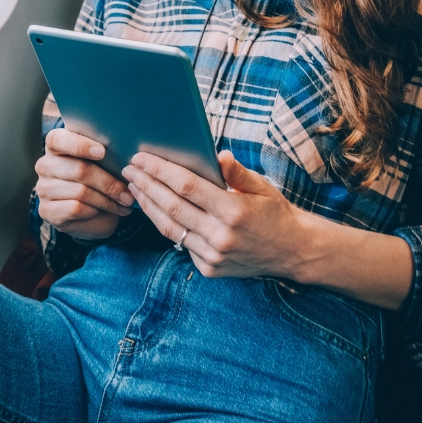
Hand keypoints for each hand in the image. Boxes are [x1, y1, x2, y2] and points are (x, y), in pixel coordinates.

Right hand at [34, 128, 134, 238]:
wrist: (88, 214)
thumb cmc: (96, 180)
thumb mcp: (101, 164)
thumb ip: (106, 154)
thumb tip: (128, 157)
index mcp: (55, 146)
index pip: (58, 140)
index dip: (80, 145)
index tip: (102, 152)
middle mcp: (45, 165)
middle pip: (79, 170)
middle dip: (109, 183)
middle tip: (128, 192)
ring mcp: (43, 189)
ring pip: (81, 192)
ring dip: (107, 200)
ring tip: (124, 203)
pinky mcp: (47, 210)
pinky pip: (76, 208)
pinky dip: (95, 210)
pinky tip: (106, 211)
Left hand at [122, 150, 309, 278]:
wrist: (293, 251)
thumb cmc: (275, 212)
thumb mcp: (261, 186)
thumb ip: (236, 172)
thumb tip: (218, 154)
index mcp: (233, 211)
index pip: (186, 186)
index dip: (160, 170)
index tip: (141, 158)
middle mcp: (221, 235)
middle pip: (171, 206)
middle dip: (145, 185)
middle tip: (128, 170)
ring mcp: (213, 255)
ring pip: (170, 228)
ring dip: (148, 206)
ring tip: (134, 188)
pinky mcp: (210, 269)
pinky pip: (181, 244)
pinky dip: (165, 225)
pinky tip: (154, 210)